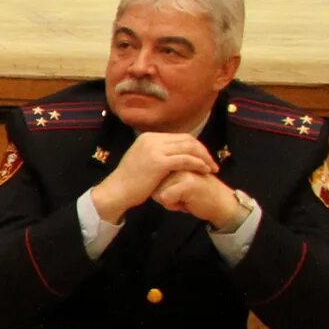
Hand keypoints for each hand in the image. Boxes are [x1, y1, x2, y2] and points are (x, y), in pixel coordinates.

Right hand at [89, 130, 217, 221]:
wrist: (116, 192)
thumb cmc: (130, 181)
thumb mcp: (142, 160)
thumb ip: (157, 154)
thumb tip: (173, 155)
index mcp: (149, 137)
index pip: (180, 137)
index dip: (195, 146)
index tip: (204, 158)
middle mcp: (152, 139)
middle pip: (187, 139)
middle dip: (203, 151)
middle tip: (212, 163)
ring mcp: (155, 149)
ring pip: (189, 148)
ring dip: (204, 157)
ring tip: (212, 168)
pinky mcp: (159, 162)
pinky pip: (185, 159)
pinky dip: (198, 164)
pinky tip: (204, 171)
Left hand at [153, 168, 246, 230]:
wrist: (221, 204)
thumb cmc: (197, 195)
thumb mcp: (177, 182)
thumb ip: (163, 178)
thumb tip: (143, 181)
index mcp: (175, 159)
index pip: (152, 179)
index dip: (162, 191)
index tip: (178, 190)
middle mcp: (178, 162)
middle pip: (153, 186)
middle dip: (165, 196)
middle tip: (183, 195)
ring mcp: (183, 171)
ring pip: (157, 193)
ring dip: (169, 201)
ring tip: (185, 198)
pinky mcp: (187, 183)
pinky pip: (165, 199)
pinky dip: (174, 205)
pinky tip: (187, 203)